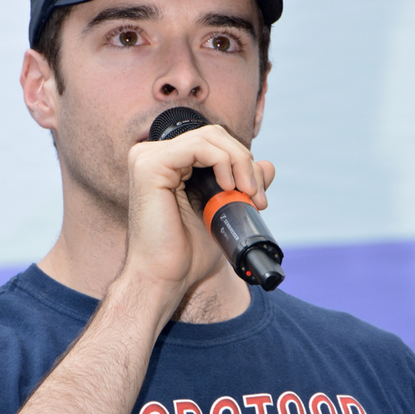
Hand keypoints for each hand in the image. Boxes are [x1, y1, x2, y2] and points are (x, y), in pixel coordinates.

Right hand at [123, 123, 274, 305]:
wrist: (165, 278)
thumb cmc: (186, 253)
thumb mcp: (221, 212)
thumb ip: (240, 186)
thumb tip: (267, 165)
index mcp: (166, 164)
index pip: (213, 143)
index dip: (241, 161)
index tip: (257, 196)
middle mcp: (152, 156)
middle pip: (213, 135)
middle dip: (244, 161)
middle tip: (256, 195)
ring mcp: (147, 158)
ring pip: (210, 137)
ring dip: (239, 162)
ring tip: (247, 193)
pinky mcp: (149, 165)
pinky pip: (199, 146)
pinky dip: (223, 162)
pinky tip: (229, 187)